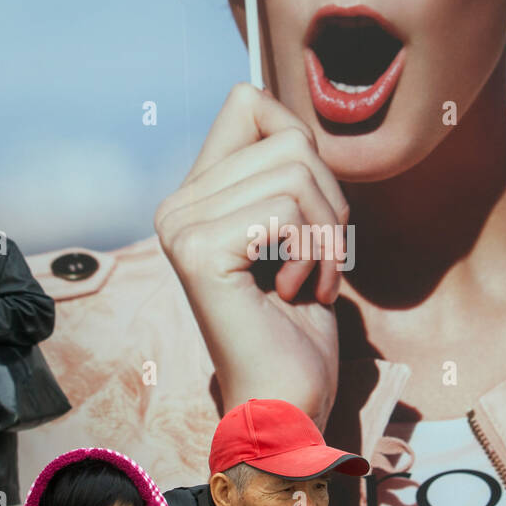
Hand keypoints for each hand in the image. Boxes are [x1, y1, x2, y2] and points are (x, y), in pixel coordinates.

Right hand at [154, 83, 346, 424]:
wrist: (284, 401)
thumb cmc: (296, 326)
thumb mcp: (299, 230)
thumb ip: (283, 168)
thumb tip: (272, 104)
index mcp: (195, 196)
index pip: (249, 103)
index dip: (300, 143)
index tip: (309, 213)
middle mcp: (176, 206)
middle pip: (286, 139)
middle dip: (329, 201)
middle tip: (319, 261)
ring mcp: (181, 226)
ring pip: (295, 173)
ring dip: (327, 233)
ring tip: (311, 280)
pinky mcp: (199, 250)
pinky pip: (286, 209)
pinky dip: (313, 252)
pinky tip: (295, 293)